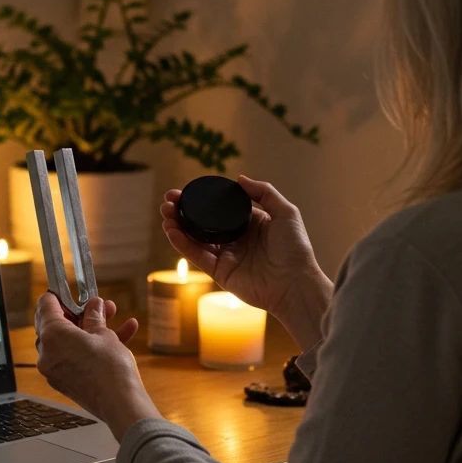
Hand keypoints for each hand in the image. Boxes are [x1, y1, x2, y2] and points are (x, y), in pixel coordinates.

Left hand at [33, 294, 159, 440]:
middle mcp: (47, 353)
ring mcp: (55, 370)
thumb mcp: (104, 333)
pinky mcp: (66, 382)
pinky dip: (92, 347)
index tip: (69, 291)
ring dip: (91, 328)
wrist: (120, 404)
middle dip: (80, 313)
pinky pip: (75, 357)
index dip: (59, 295)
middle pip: (56, 324)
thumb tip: (93, 306)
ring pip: (69, 341)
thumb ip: (94, 316)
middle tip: (98, 307)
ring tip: (114, 317)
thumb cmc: (110, 369)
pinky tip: (120, 336)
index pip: (45, 306)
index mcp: (52, 335)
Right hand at [162, 175, 332, 347]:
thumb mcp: (286, 212)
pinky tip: (172, 232)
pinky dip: (183, 244)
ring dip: (178, 227)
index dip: (202, 200)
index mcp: (250, 224)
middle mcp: (236, 239)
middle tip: (168, 201)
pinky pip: (197, 256)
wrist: (295, 284)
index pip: (220, 209)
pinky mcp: (219, 273)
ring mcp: (226, 256)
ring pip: (195, 239)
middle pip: (203, 223)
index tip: (185, 191)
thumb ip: (264, 192)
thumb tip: (239, 179)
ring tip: (165, 214)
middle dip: (183, 211)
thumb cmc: (295, 249)